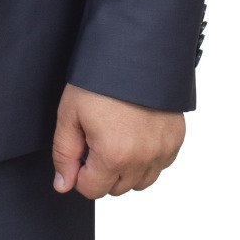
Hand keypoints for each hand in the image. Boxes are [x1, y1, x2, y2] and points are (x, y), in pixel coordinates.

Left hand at [52, 84, 184, 198]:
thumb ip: (64, 154)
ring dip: (126, 169)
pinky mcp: (176, 139)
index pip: (91, 190)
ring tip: (116, 135)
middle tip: (97, 137)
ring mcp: (163, 150)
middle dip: (101, 170)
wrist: (135, 49)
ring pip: (139, 182)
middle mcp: (143, 158)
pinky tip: (135, 133)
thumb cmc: (100, 77)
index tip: (80, 147)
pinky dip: (147, 158)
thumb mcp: (70, 113)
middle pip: (116, 188)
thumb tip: (64, 185)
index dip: (79, 171)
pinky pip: (159, 165)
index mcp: (114, 155)